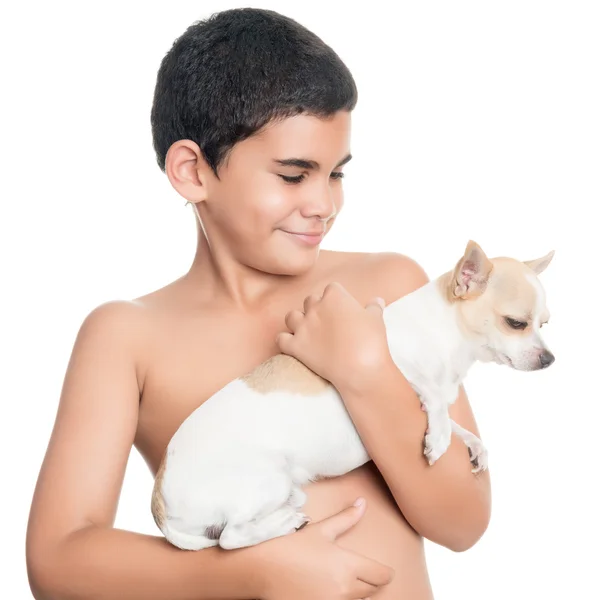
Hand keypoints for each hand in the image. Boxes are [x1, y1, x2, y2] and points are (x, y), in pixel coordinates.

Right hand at [254, 498, 394, 599]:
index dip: (383, 571)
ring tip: (337, 580)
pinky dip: (338, 599)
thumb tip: (363, 503)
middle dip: (368, 580)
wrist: (263, 569)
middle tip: (354, 570)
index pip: (383, 576)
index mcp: (349, 566)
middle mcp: (345, 589)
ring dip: (353, 592)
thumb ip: (346, 519)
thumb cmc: (292, 546)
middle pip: (372, 590)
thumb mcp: (321, 530)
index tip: (377, 567)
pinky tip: (325, 590)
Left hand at [276, 282, 392, 393]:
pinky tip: (294, 345)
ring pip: (291, 316)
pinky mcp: (295, 346)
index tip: (344, 311)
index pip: (332, 289)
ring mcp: (303, 326)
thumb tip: (377, 300)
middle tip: (329, 324)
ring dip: (298, 322)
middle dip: (317, 309)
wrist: (361, 370)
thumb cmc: (372, 342)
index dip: (337, 299)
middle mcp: (315, 307)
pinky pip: (281, 339)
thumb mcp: (376, 319)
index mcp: (335, 296)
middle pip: (310, 300)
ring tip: (308, 331)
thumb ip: (374, 307)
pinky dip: (285, 341)